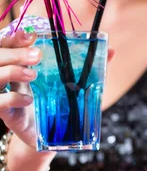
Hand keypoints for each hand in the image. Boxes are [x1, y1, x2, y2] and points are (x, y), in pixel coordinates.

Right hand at [0, 31, 115, 150]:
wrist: (49, 136)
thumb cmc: (60, 104)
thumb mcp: (74, 83)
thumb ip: (89, 66)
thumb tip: (111, 50)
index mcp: (21, 64)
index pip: (8, 44)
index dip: (15, 37)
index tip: (32, 34)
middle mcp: (8, 77)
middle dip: (14, 52)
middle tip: (37, 56)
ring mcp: (4, 94)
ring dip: (12, 72)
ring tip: (33, 75)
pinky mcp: (7, 114)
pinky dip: (12, 99)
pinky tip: (29, 100)